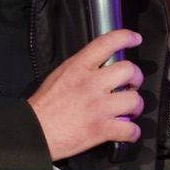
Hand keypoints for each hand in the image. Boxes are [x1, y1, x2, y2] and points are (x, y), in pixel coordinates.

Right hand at [27, 29, 143, 159]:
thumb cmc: (43, 106)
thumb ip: (80, 68)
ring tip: (129, 111)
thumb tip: (100, 67)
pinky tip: (127, 131)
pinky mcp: (101, 129)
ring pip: (135, 99)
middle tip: (130, 86)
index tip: (135, 38)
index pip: (106, 43)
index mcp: (77, 68)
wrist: (33, 132)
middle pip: (129, 70)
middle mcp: (90, 84)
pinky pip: (131, 129)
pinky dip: (133, 132)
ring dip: (136, 106)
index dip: (125, 37)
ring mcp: (98, 107)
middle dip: (136, 78)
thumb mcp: (58, 75)